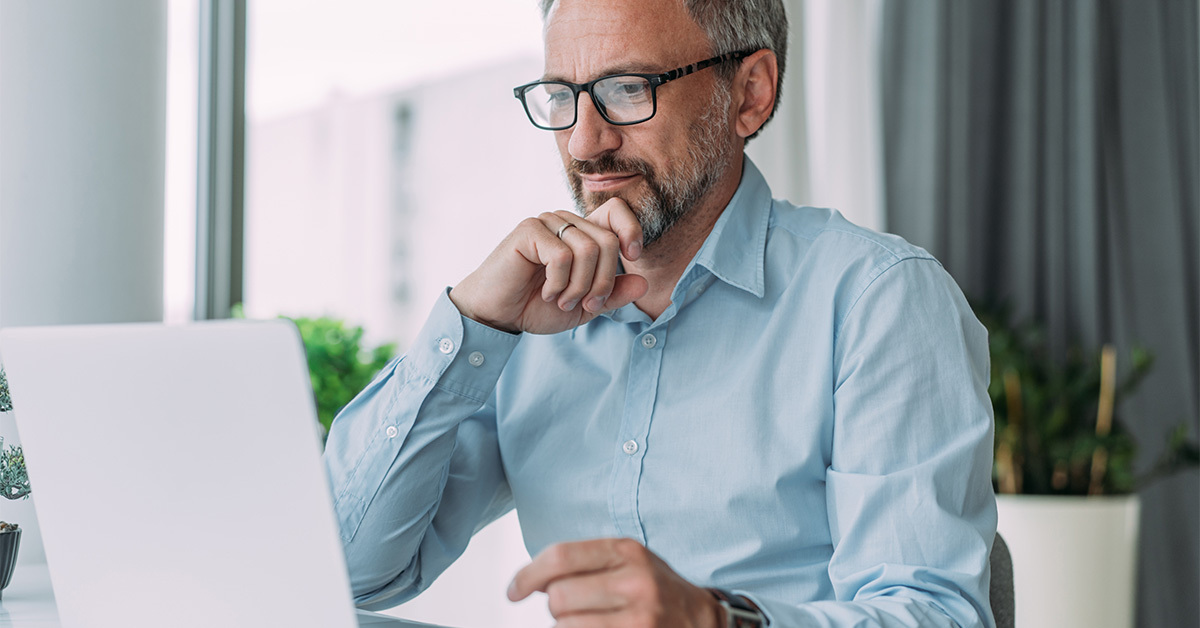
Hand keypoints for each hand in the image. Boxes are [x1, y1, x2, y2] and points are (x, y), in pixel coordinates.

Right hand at [449, 198, 648, 334]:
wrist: (498, 315)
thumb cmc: (536, 307)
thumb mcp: (584, 306)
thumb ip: (612, 295)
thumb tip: (644, 282)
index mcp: (582, 233)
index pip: (617, 211)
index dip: (632, 231)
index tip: (631, 257)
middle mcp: (566, 222)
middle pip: (608, 240)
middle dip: (602, 281)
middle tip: (585, 304)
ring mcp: (547, 222)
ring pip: (588, 249)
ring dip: (580, 286)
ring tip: (561, 300)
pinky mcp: (528, 230)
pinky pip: (562, 256)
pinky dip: (559, 283)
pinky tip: (546, 292)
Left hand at [507, 538, 723, 627]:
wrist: (703, 621)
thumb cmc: (655, 588)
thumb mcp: (629, 560)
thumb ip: (585, 562)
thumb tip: (531, 580)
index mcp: (627, 551)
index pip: (559, 557)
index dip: (527, 575)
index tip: (514, 591)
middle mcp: (635, 583)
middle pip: (558, 597)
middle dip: (557, 606)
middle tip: (576, 607)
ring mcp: (638, 619)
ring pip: (565, 626)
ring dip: (568, 627)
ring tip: (591, 622)